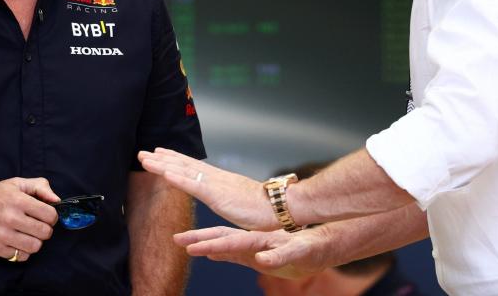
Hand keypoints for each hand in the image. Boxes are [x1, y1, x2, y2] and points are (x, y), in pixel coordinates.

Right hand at [0, 177, 59, 261]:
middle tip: (38, 226)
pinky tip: (17, 241)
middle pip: (45, 233)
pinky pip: (21, 256)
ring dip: (35, 241)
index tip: (45, 216)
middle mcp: (10, 218)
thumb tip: (57, 200)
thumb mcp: (15, 184)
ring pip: (35, 247)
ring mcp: (2, 235)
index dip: (52, 216)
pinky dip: (22, 251)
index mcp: (18, 201)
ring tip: (28, 235)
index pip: (50, 215)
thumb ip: (39, 187)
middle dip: (45, 230)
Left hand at [137, 148, 274, 229]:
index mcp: (218, 179)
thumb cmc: (262, 207)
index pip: (191, 165)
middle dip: (161, 158)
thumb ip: (226, 195)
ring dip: (162, 164)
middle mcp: (214, 177)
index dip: (173, 158)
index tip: (158, 153)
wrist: (278, 205)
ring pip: (183, 171)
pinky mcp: (217, 196)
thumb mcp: (237, 199)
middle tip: (142, 152)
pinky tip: (164, 173)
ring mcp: (215, 184)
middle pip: (183, 164)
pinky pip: (194, 185)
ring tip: (145, 158)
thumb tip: (220, 195)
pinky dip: (178, 177)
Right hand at [174, 225, 330, 278]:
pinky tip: (209, 251)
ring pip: (224, 242)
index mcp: (260, 239)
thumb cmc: (310, 249)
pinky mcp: (258, 254)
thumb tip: (263, 259)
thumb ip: (280, 256)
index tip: (191, 247)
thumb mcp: (298, 254)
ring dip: (205, 243)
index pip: (231, 240)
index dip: (211, 244)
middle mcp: (254, 241)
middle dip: (200, 239)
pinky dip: (219, 251)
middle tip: (177, 240)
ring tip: (186, 245)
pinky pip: (233, 252)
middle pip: (222, 237)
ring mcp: (254, 247)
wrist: (321, 247)